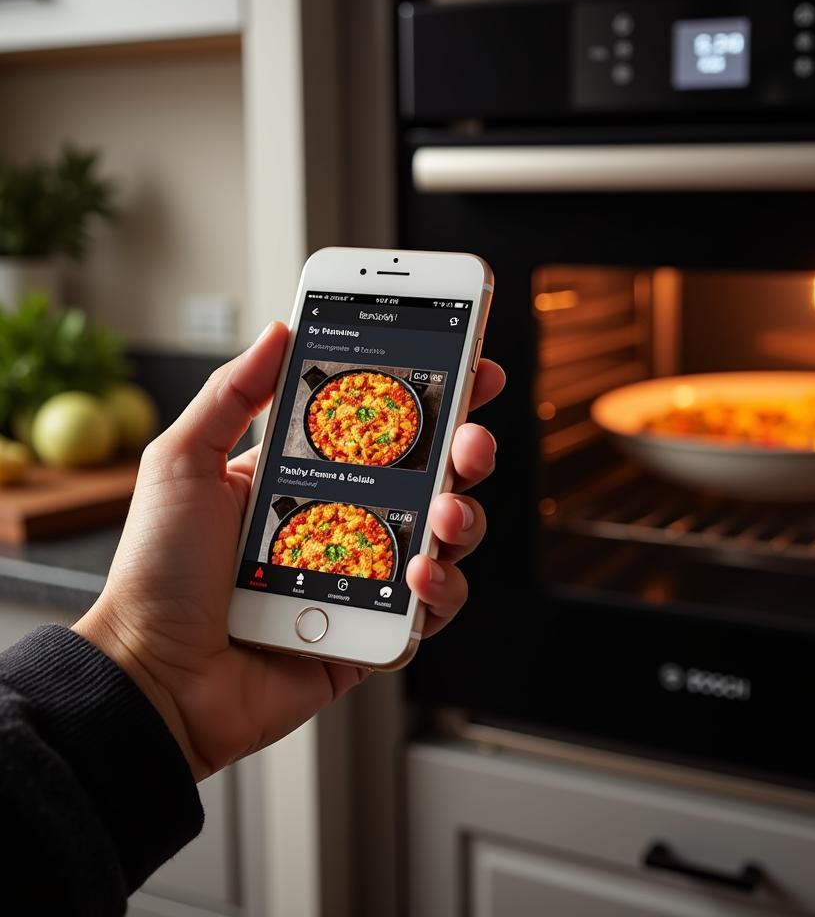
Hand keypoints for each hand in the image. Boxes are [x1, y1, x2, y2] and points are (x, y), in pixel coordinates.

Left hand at [74, 322, 503, 780]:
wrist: (152, 675)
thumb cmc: (157, 571)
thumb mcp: (184, 462)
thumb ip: (233, 393)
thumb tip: (281, 329)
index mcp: (311, 476)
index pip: (385, 428)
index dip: (432, 398)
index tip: (468, 368)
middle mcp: (348, 522)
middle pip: (432, 478)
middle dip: (468, 450)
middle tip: (471, 440)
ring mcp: (367, 577)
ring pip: (446, 540)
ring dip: (464, 518)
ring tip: (444, 514)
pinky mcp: (376, 632)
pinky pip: (431, 609)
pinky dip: (440, 590)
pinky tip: (417, 575)